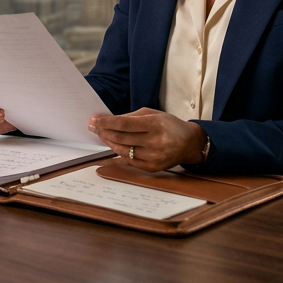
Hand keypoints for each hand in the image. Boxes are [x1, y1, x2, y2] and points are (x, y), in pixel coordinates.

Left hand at [88, 108, 207, 173]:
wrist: (189, 143)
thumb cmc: (169, 125)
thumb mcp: (153, 114)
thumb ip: (131, 117)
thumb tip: (109, 120)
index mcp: (155, 125)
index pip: (124, 124)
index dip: (107, 123)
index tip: (94, 120)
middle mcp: (155, 142)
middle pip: (121, 138)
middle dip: (104, 132)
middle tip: (93, 127)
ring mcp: (154, 157)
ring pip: (123, 150)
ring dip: (109, 142)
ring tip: (101, 135)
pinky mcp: (153, 168)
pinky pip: (130, 160)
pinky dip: (120, 152)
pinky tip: (114, 145)